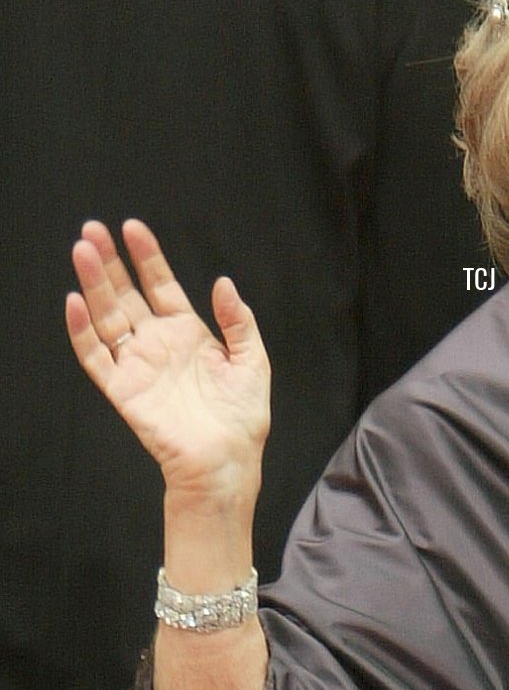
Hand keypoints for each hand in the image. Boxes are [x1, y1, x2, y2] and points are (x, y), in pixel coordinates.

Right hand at [65, 219, 269, 514]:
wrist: (226, 461)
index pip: (161, 286)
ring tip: (81, 250)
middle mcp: (158, 344)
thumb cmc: (242, 419)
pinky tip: (75, 302)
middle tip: (93, 229)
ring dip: (92, 285)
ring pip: (106, 316)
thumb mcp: (252, 361)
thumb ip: (238, 321)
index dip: (147, 257)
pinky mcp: (122, 389)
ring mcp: (137, 365)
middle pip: (126, 294)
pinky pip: (95, 356)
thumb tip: (223, 283)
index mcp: (188, 334)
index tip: (133, 228)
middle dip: (109, 261)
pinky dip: (82, 331)